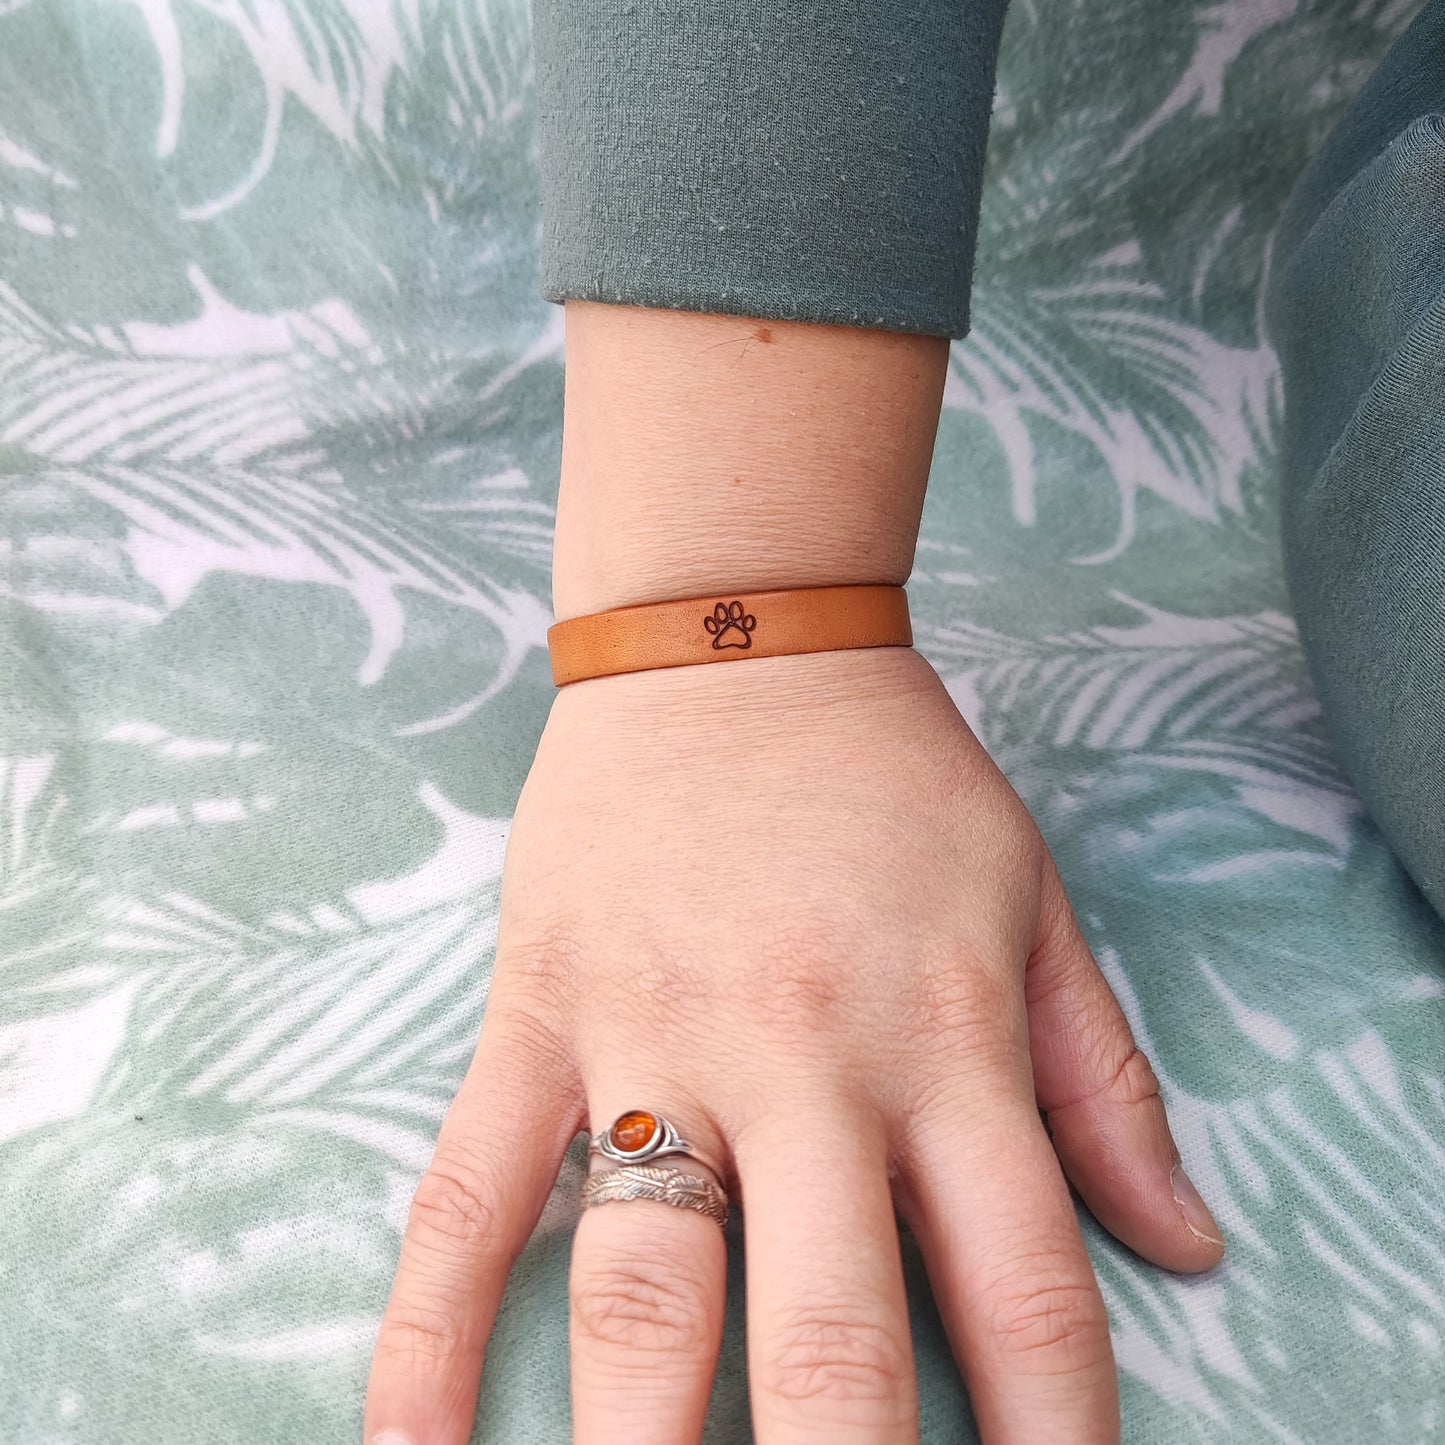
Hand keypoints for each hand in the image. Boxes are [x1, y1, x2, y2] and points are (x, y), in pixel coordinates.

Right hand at [363, 644, 1224, 1444]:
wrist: (733, 641)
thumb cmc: (895, 777)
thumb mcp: (1030, 903)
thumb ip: (1099, 1080)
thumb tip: (1184, 1246)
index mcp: (940, 1038)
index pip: (1024, 1289)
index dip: (1056, 1440)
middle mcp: (801, 1058)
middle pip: (829, 1330)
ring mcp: (652, 1037)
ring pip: (642, 1287)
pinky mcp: (540, 1010)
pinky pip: (467, 1190)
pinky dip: (428, 1328)